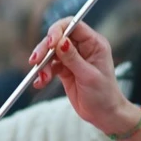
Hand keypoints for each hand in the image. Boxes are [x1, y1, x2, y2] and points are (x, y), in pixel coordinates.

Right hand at [29, 19, 135, 135]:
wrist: (104, 115)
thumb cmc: (104, 95)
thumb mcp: (89, 76)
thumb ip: (73, 59)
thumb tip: (60, 42)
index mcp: (94, 43)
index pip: (73, 25)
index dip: (58, 30)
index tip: (50, 43)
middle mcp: (83, 47)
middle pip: (58, 37)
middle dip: (45, 48)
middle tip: (35, 60)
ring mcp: (73, 58)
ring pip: (51, 52)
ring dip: (43, 64)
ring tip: (42, 78)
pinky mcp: (65, 70)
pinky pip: (49, 66)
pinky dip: (43, 74)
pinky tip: (39, 83)